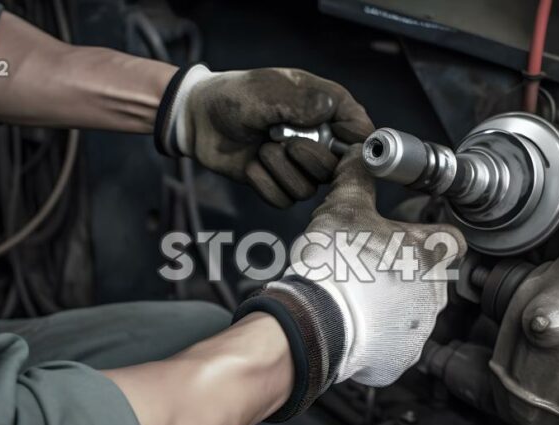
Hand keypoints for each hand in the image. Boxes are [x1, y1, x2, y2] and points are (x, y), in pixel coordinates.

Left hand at [155, 65, 373, 207]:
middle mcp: (316, 138)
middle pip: (337, 168)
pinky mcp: (277, 182)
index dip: (357, 143)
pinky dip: (264, 183)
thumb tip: (331, 110)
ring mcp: (297, 163)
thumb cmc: (234, 96)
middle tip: (285, 142)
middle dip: (310, 159)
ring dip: (281, 170)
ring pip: (309, 188)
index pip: (360, 130)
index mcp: (323, 108)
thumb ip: (302, 102)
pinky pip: (283, 199)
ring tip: (262, 149)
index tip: (343, 147)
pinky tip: (251, 165)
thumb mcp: (268, 91)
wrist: (199, 119)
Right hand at [233, 146, 465, 420]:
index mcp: (432, 253)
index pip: (452, 238)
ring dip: (391, 303)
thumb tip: (362, 155)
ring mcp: (420, 331)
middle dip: (404, 270)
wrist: (314, 319)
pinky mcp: (400, 359)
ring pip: (413, 311)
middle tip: (369, 264)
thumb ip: (357, 177)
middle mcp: (436, 295)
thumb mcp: (344, 207)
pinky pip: (395, 343)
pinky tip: (355, 323)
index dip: (429, 233)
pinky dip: (378, 335)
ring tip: (357, 296)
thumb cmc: (335, 263)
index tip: (407, 235)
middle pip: (429, 276)